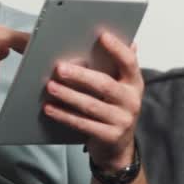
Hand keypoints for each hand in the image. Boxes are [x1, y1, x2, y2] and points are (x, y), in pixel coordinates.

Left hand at [42, 31, 143, 169]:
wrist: (118, 149)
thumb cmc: (114, 110)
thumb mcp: (121, 87)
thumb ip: (119, 65)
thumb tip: (127, 40)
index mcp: (134, 83)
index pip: (129, 62)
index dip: (117, 48)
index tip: (101, 35)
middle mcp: (132, 101)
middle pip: (104, 85)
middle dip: (80, 75)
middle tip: (59, 68)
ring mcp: (122, 120)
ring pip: (90, 105)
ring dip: (68, 95)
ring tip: (50, 86)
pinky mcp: (110, 137)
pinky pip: (83, 124)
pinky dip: (64, 115)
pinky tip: (49, 108)